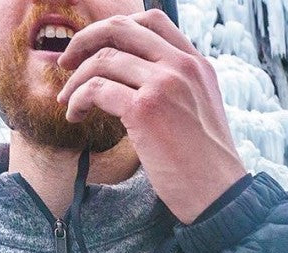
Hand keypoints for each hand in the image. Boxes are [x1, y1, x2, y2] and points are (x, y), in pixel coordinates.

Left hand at [57, 9, 246, 222]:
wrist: (220, 197)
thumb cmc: (207, 167)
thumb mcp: (201, 113)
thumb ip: (178, 90)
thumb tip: (136, 86)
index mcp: (197, 65)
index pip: (152, 20)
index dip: (116, 27)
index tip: (98, 47)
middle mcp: (182, 66)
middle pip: (120, 28)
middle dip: (85, 40)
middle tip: (67, 61)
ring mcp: (163, 85)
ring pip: (103, 59)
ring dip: (76, 79)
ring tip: (69, 101)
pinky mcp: (145, 110)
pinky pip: (97, 89)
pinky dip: (78, 99)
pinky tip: (76, 116)